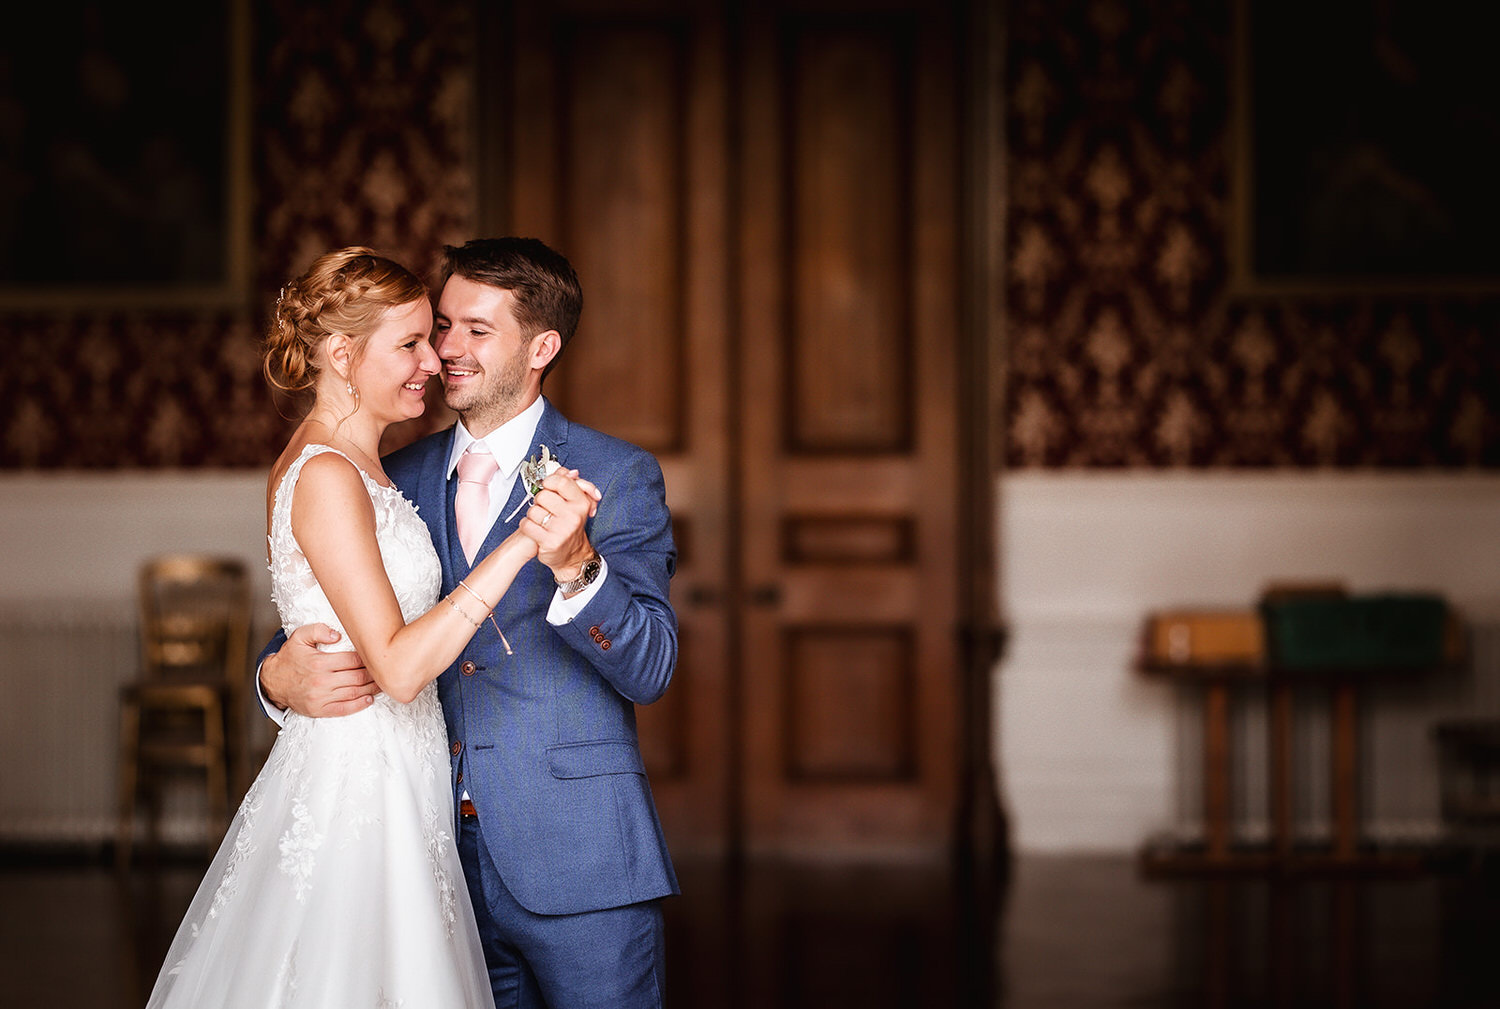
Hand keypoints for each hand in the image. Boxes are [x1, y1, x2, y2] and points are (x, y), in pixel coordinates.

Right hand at [260, 623, 378, 717]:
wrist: (272, 681)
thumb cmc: (290, 657)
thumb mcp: (299, 637)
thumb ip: (318, 630)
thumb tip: (337, 635)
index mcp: (319, 663)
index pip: (353, 660)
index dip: (368, 658)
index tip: (377, 655)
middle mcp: (321, 682)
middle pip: (357, 677)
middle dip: (374, 673)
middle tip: (385, 669)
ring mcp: (320, 698)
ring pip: (354, 693)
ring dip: (371, 689)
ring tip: (382, 683)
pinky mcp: (319, 710)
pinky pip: (343, 709)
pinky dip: (359, 705)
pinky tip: (369, 699)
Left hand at [518, 468, 600, 579]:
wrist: (572, 555)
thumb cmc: (570, 526)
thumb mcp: (577, 504)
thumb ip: (571, 484)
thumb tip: (568, 471)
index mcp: (581, 503)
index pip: (561, 481)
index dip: (550, 482)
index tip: (548, 487)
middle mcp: (573, 515)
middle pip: (543, 496)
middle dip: (540, 501)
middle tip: (546, 508)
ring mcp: (562, 529)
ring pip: (533, 511)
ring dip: (533, 516)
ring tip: (542, 521)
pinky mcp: (550, 542)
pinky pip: (527, 525)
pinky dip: (527, 526)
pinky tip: (535, 529)